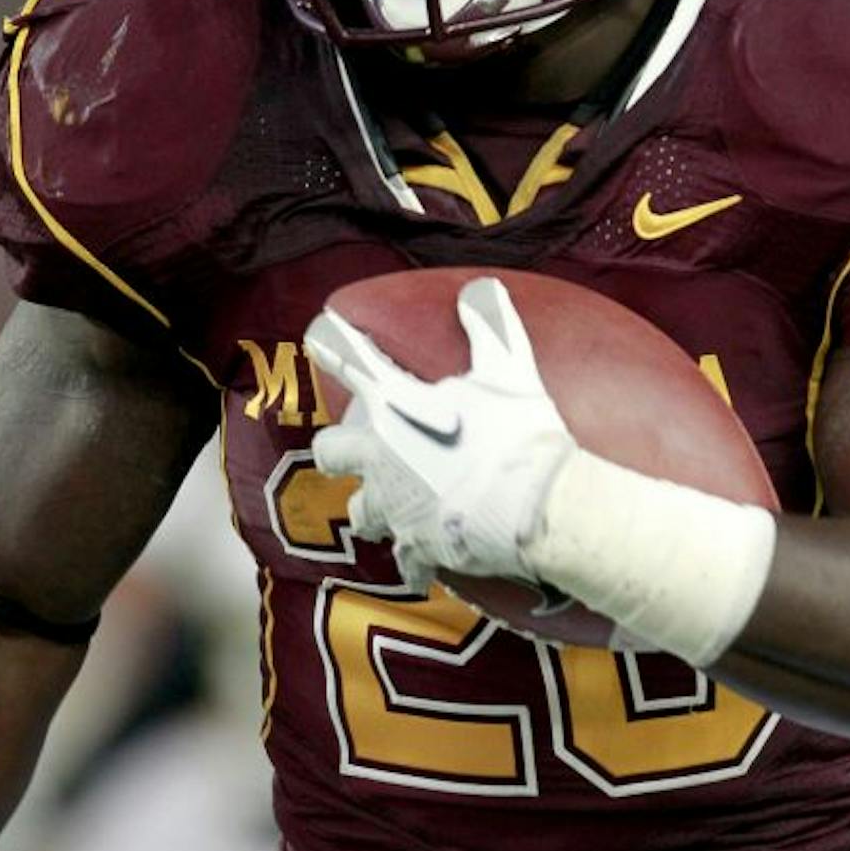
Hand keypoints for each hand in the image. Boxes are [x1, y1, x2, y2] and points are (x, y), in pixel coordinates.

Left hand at [303, 277, 576, 594]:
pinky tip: (428, 563)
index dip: (334, 345)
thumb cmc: (516, 433)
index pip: (354, 364)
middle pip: (334, 452)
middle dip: (339, 449)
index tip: (317, 333)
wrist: (532, 506)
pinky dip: (418, 562)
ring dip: (373, 509)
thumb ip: (490, 326)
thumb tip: (481, 287)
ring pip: (361, 514)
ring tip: (389, 509)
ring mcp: (395, 508)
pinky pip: (409, 563)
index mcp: (396, 408)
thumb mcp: (509, 368)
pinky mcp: (419, 549)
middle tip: (352, 447)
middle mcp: (381, 459)